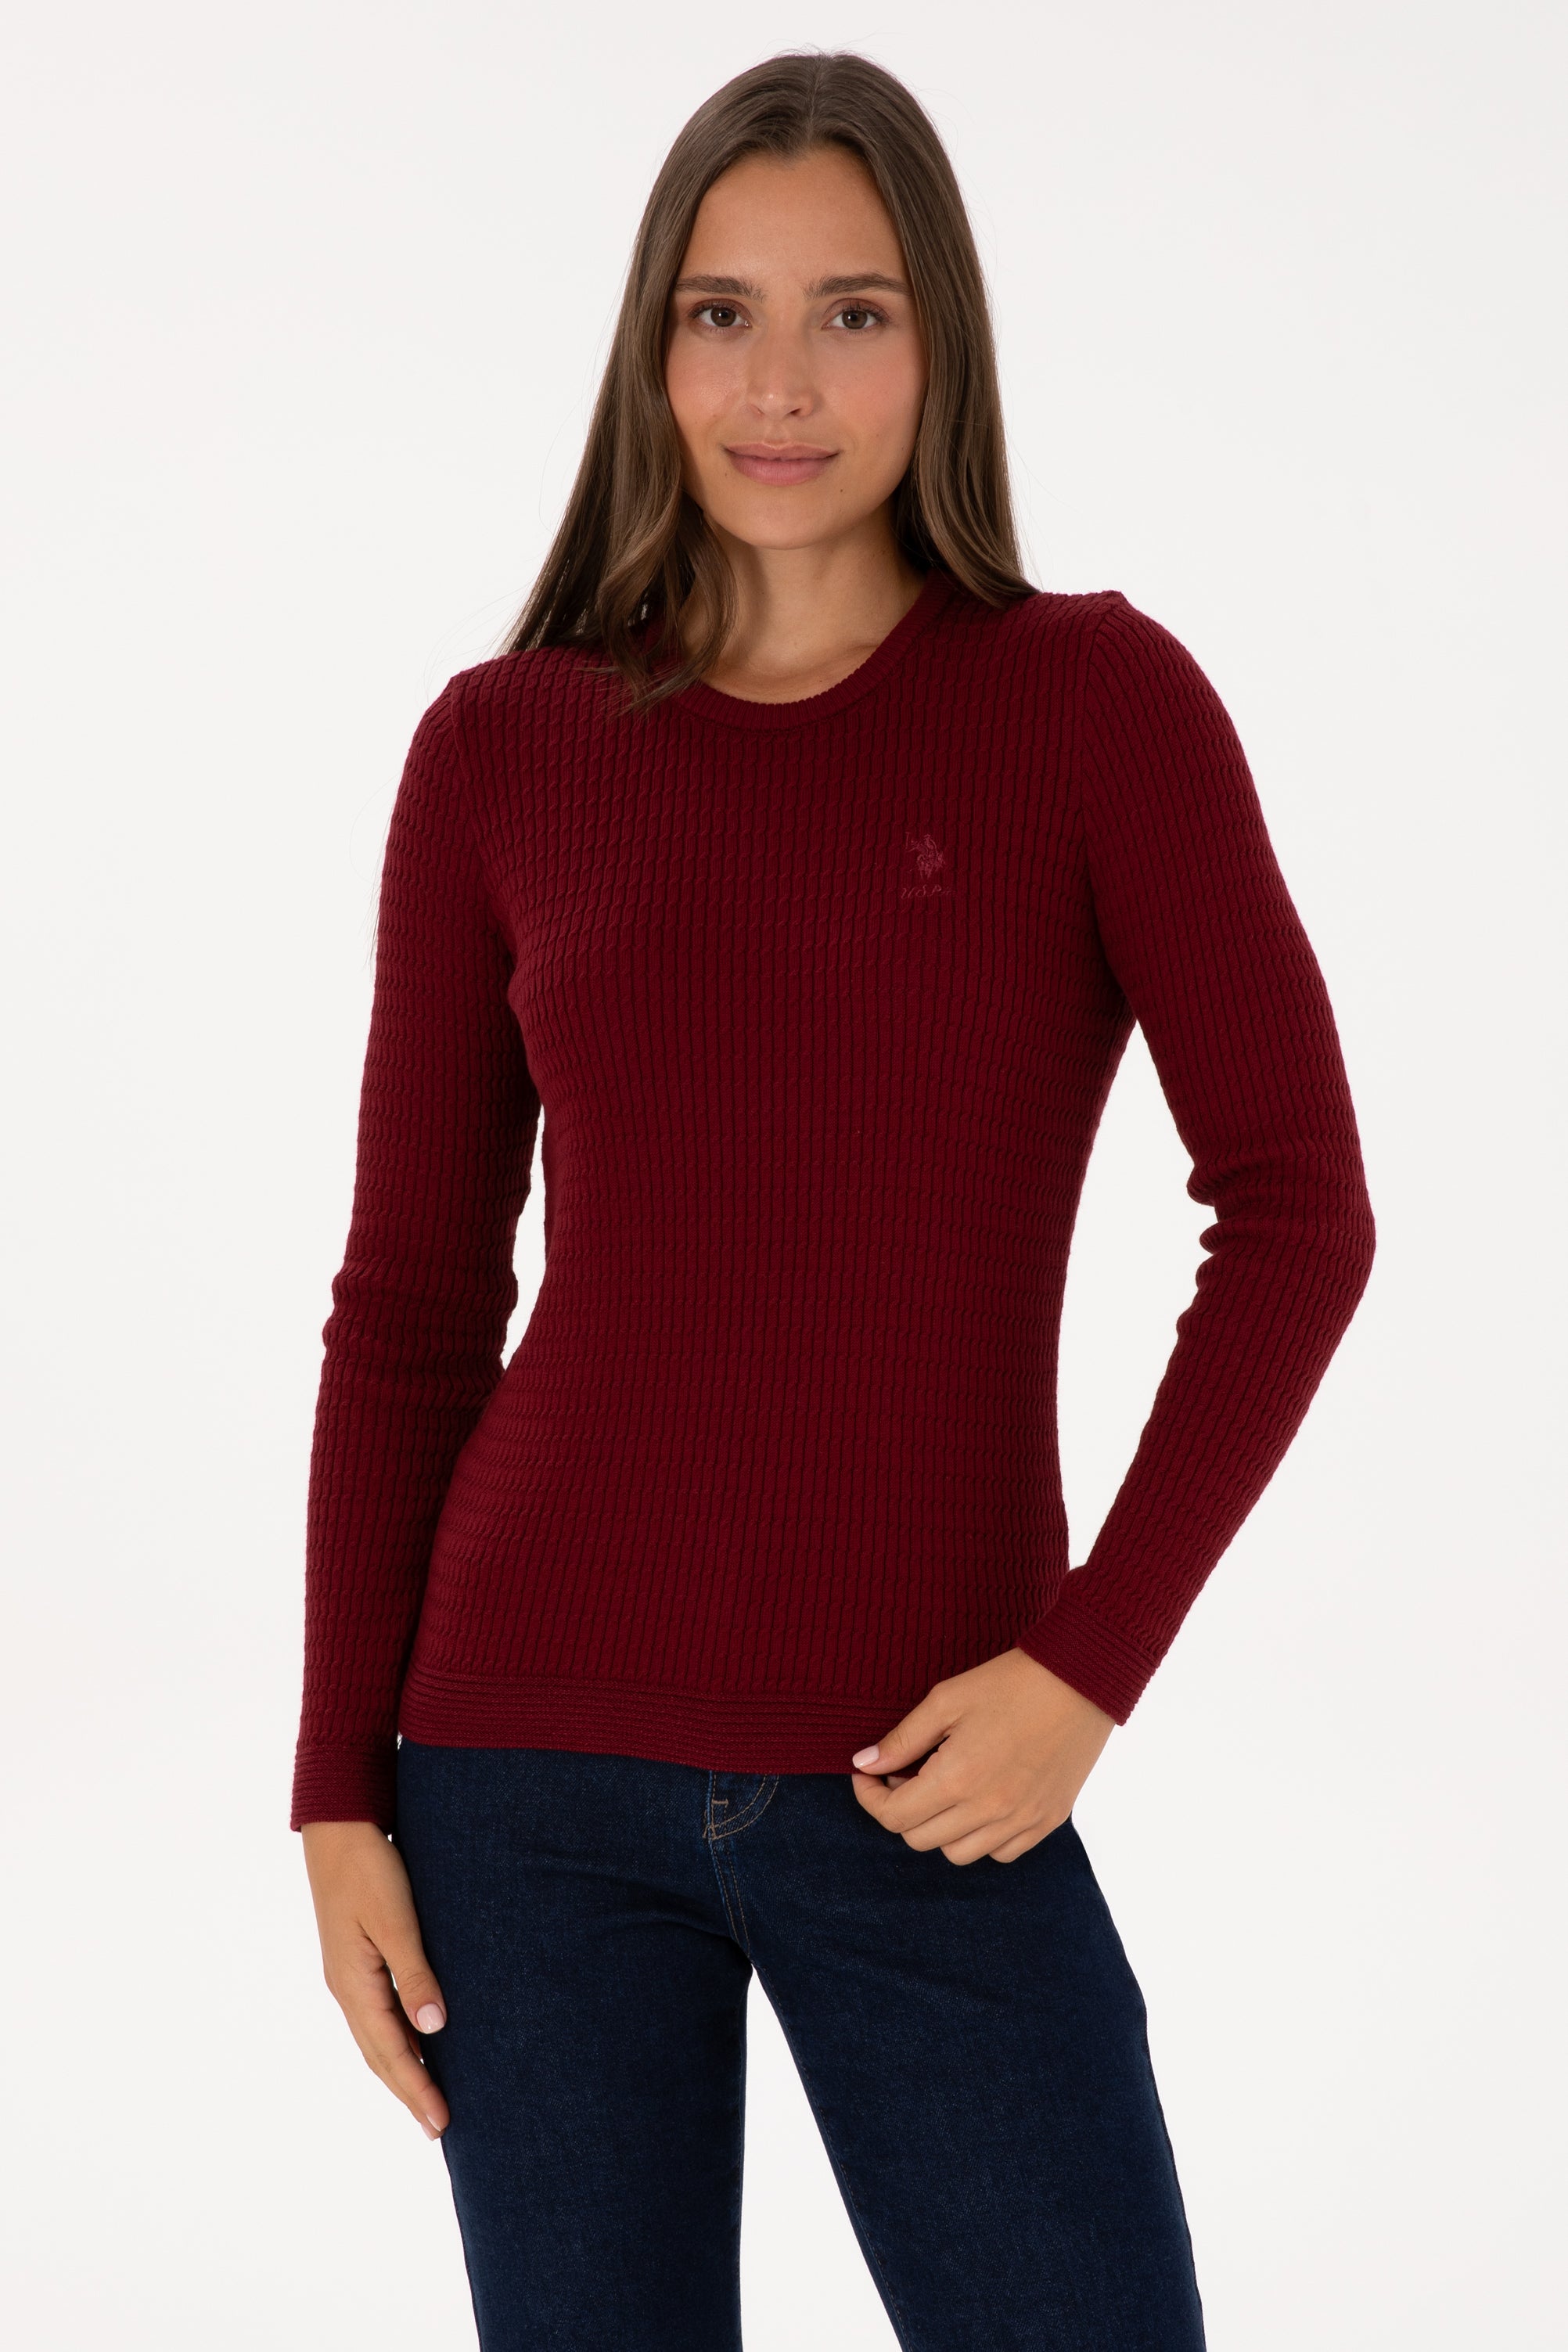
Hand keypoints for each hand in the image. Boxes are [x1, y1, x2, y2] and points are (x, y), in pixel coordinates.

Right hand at [301, 1820, 449, 2139]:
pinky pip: (378, 2015)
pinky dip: (397, 2038)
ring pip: (377, 2038)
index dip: (417, 2088)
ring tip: (428, 2098)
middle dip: (409, 2091)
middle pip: (380, 2055)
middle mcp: (347, 1989)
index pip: (391, 2052)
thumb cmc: (371, 1869)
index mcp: (354, 1985)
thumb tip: (434, 2029)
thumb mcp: (396, 1920)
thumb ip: (414, 1974)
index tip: (441, 2123)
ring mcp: (348, 1976)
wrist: (339, 1829)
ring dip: (403, 2069)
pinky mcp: (356, 1960)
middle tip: (439, 2128)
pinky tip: (416, 2041)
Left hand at [850, 1649, 1114, 1864]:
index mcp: (957, 1780)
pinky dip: (981, 1837)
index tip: (870, 1774)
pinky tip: (981, 1801)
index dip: (870, 1797)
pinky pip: (1001, 1853)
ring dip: (939, 1828)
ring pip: (958, 1854)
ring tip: (944, 1788)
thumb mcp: (946, 1700)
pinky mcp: (1047, 1821)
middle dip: (901, 1809)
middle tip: (907, 1773)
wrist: (1082, 1679)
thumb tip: (863, 1764)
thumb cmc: (1010, 1682)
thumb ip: (901, 1739)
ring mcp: (1022, 1821)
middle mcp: (988, 1811)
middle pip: (919, 1839)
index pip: (893, 1817)